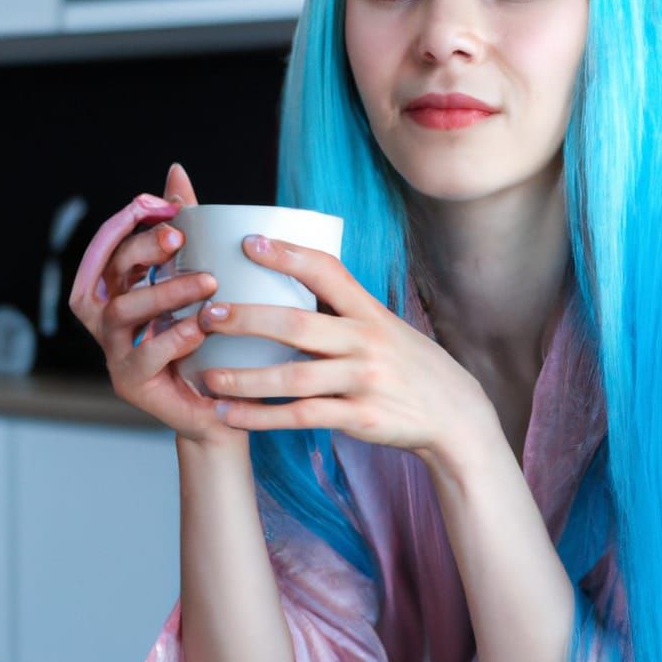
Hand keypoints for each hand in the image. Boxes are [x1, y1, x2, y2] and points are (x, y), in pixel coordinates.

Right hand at [69, 163, 241, 446]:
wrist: (227, 405)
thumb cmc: (212, 341)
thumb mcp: (200, 283)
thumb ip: (184, 232)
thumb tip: (175, 174)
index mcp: (120, 294)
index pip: (105, 252)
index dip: (122, 224)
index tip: (155, 203)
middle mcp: (110, 323)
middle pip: (109, 277)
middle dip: (140, 249)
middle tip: (179, 235)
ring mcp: (116, 354)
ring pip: (121, 314)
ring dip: (162, 289)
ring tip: (207, 280)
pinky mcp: (134, 384)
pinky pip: (144, 355)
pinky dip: (173, 336)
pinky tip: (202, 325)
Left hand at [196, 235, 495, 462]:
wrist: (455, 415)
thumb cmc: (410, 366)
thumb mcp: (388, 327)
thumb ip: (346, 310)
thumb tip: (293, 283)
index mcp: (371, 313)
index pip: (327, 271)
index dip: (287, 254)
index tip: (248, 242)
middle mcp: (367, 343)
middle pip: (297, 325)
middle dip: (247, 319)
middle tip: (207, 315)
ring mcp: (364, 382)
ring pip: (293, 378)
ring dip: (244, 377)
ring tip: (206, 376)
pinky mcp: (360, 418)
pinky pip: (301, 418)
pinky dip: (261, 418)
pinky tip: (229, 416)